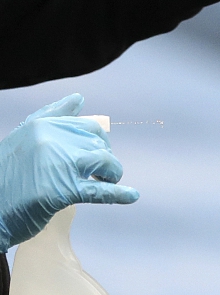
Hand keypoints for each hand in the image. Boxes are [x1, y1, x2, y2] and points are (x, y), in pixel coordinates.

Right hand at [0, 94, 138, 250]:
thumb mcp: (24, 138)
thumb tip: (79, 98)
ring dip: (112, 174)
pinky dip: (121, 193)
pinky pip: (102, 190)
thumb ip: (52, 116)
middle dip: (105, 159)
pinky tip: (132, 196)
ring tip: (108, 182)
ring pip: (104, 162)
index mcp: (42, 125)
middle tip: (101, 173)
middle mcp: (51, 140)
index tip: (97, 156)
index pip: (89, 127)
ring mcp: (58, 164)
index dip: (99, 143)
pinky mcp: (63, 191)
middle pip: (99, 144)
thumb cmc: (7, 176)